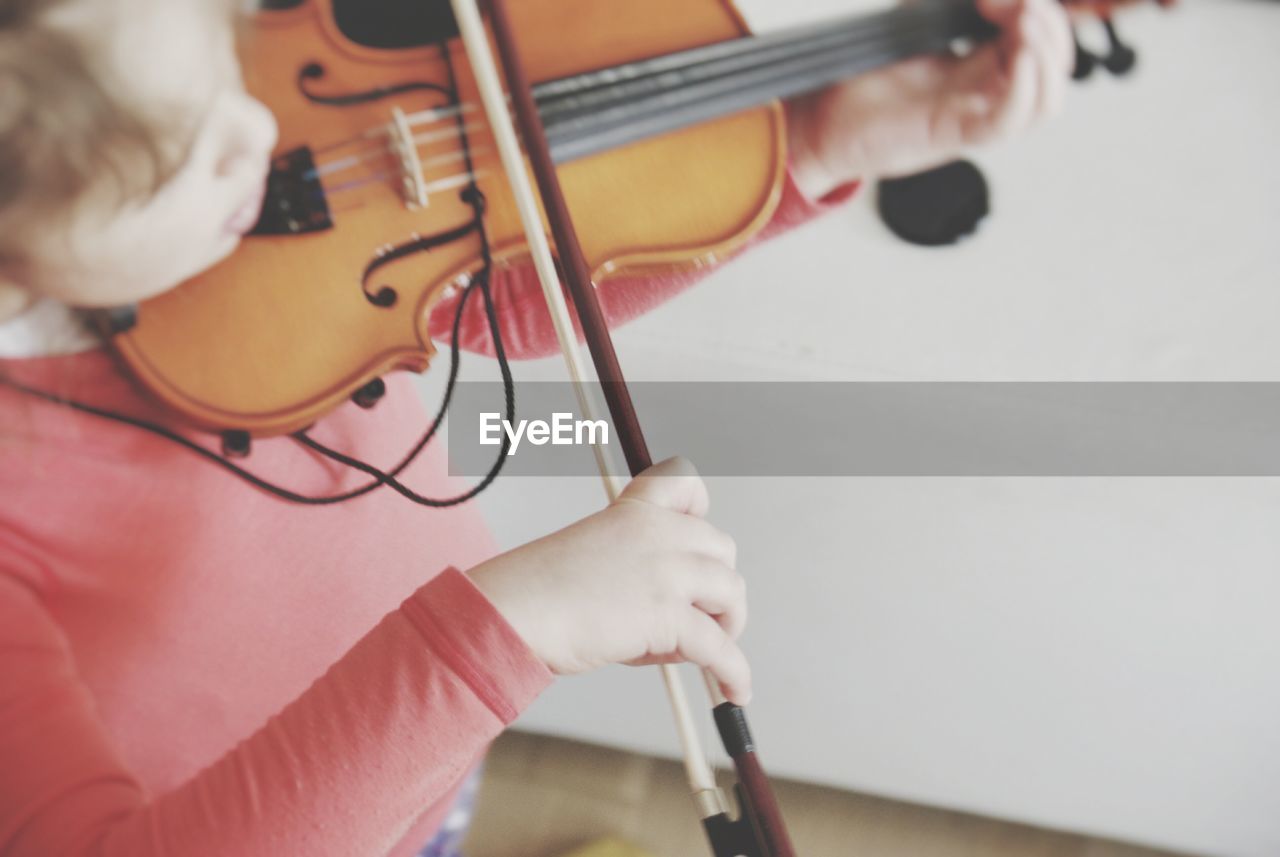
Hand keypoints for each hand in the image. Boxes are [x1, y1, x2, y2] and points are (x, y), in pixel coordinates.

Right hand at [466, 457, 751, 703]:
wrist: (513, 613)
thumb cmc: (537, 595)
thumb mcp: (590, 558)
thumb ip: (635, 571)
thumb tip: (676, 625)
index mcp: (632, 511)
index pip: (685, 482)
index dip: (700, 513)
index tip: (693, 546)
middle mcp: (656, 532)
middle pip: (722, 550)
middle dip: (713, 587)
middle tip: (688, 620)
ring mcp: (666, 570)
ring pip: (731, 593)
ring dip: (724, 625)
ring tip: (694, 653)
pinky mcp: (668, 614)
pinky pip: (720, 646)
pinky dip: (734, 672)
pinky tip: (735, 690)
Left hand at [787, 0, 1074, 197]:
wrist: (823, 117)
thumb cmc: (865, 76)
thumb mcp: (915, 18)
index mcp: (983, 63)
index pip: (1040, 37)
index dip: (1034, 6)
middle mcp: (986, 92)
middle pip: (1052, 65)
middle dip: (1049, 23)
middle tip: (1018, 2)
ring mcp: (973, 115)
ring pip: (1044, 101)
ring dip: (1049, 55)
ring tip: (1029, 20)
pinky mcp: (954, 135)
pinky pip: (1008, 121)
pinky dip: (1024, 88)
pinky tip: (1020, 56)